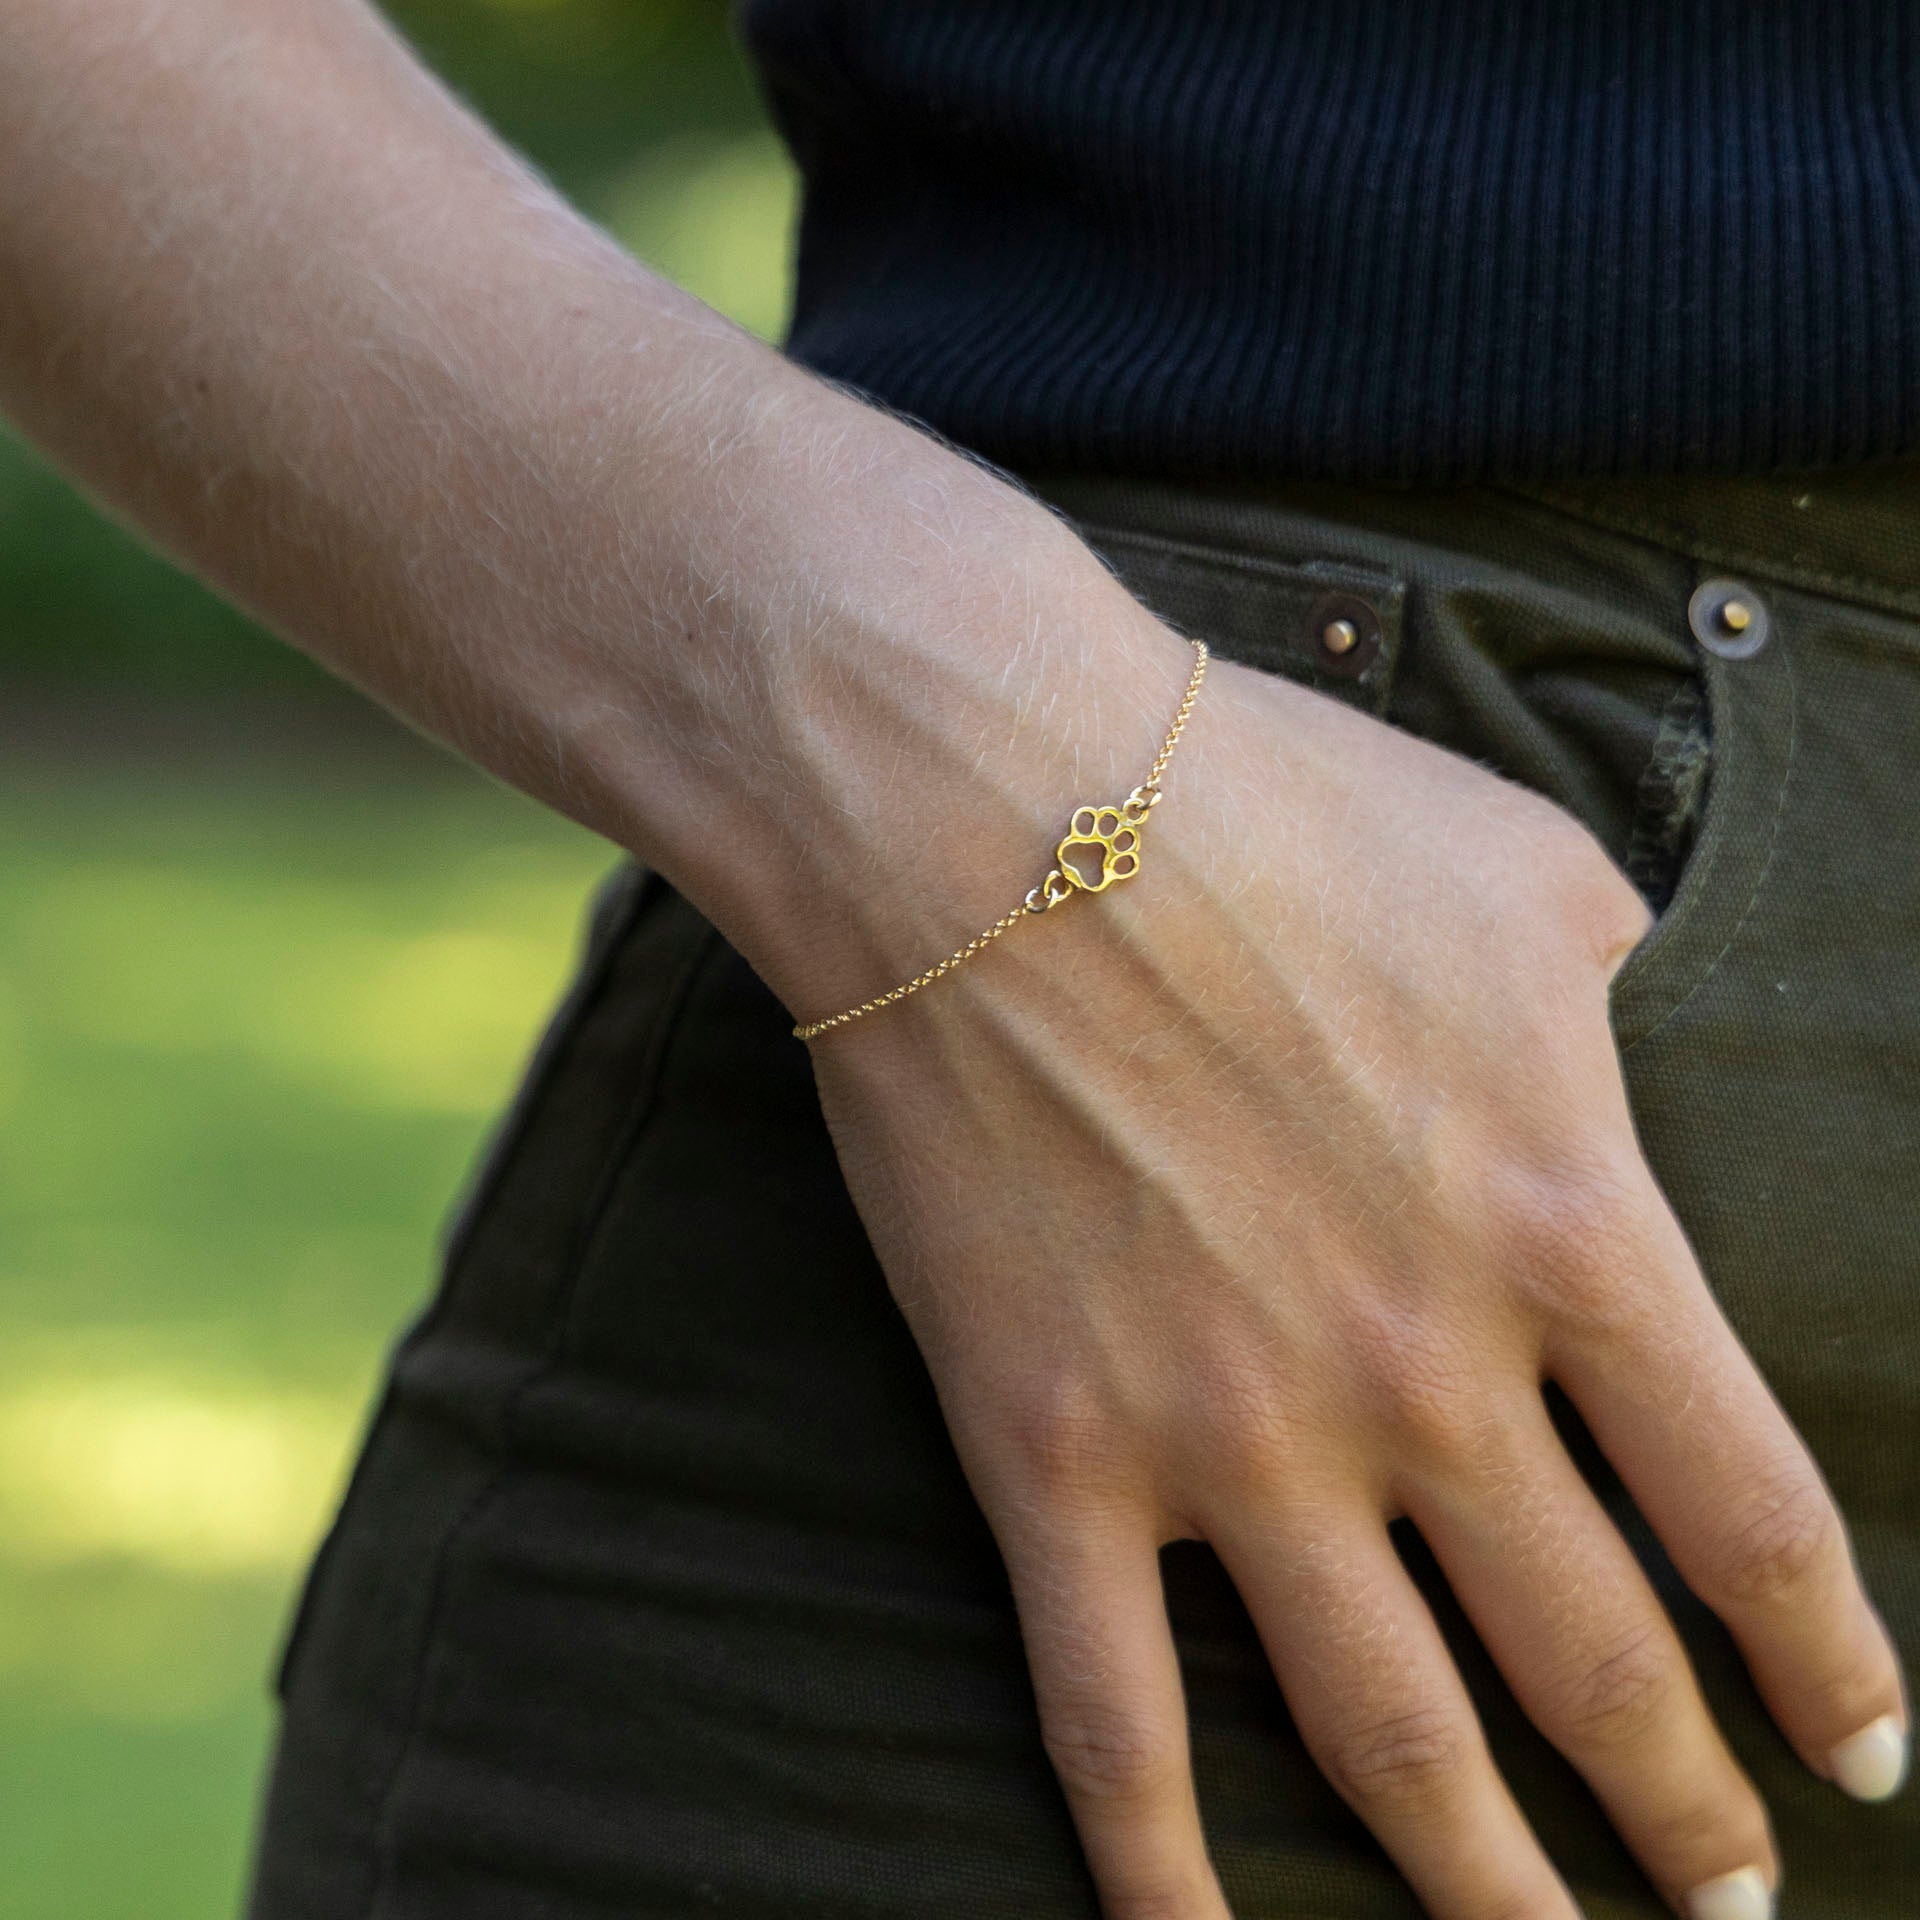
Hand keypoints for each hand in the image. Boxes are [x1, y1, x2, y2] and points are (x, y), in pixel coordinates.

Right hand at [800, 633, 1908, 1919]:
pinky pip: (1112, 1720)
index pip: (1749, 1518)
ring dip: (1487, 1891)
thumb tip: (1623, 1028)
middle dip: (1683, 1814)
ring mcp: (1231, 1438)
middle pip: (1596, 1666)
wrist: (990, 816)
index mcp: (1562, 1224)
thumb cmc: (1266, 806)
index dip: (1825, 1664)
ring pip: (1389, 1746)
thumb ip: (1613, 981)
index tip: (1861, 1757)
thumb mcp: (1521, 864)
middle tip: (1728, 1902)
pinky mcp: (1055, 1455)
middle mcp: (1421, 1374)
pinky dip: (1159, 1873)